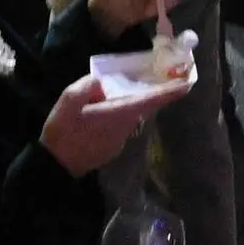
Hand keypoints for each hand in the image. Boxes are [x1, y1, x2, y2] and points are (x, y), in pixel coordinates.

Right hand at [39, 73, 161, 178]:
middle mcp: (125, 127)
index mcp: (118, 113)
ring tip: (104, 96)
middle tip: (142, 77)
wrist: (56, 167)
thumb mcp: (68, 101)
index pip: (151, 101)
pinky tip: (97, 115)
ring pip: (128, 116)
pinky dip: (115, 117)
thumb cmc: (63, 132)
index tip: (187, 84)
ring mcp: (120, 140)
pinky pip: (118, 126)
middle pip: (140, 106)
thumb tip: (100, 82)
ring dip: (123, 105)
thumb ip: (87, 86)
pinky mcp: (112, 148)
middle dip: (143, 93)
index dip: (170, 92)